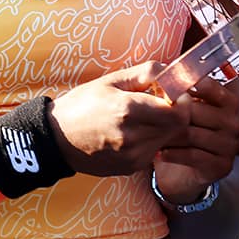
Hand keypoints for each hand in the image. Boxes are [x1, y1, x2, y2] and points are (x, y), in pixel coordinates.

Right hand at [48, 62, 190, 176]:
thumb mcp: (111, 80)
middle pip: (177, 127)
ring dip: (164, 127)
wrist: (55, 139)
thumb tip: (172, 70)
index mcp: (127, 110)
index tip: (175, 93)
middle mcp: (132, 137)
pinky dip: (152, 140)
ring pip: (168, 140)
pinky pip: (154, 151)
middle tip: (162, 103)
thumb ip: (145, 73)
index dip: (182, 101)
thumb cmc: (81, 104)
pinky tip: (134, 132)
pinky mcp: (130, 168)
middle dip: (175, 113)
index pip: (178, 112)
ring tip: (145, 117)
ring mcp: (132, 156)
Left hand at [153, 75, 238, 203]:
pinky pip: (194, 155)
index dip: (185, 85)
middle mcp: (233, 122)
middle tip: (149, 116)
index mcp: (228, 101)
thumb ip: (179, 90)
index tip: (164, 88)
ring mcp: (230, 145)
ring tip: (150, 135)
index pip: (210, 86)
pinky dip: (173, 153)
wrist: (182, 171)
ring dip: (167, 135)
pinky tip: (160, 152)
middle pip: (196, 111)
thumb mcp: (181, 109)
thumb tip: (162, 71)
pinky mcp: (223, 165)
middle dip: (170, 114)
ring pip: (192, 134)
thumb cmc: (181, 133)